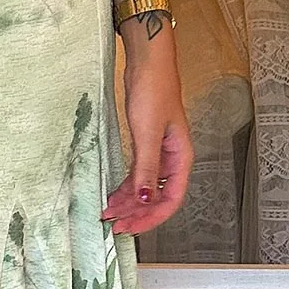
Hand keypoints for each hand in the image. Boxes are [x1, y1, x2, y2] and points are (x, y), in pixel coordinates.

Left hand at [102, 22, 192, 234]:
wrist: (147, 61)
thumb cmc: (153, 90)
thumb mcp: (147, 132)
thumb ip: (146, 168)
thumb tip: (144, 200)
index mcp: (180, 158)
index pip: (170, 200)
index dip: (150, 218)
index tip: (128, 227)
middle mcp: (173, 159)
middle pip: (158, 198)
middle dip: (136, 214)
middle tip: (112, 225)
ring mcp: (160, 153)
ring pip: (146, 188)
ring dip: (128, 202)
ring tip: (108, 212)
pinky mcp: (146, 144)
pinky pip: (138, 174)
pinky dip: (126, 186)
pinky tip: (113, 194)